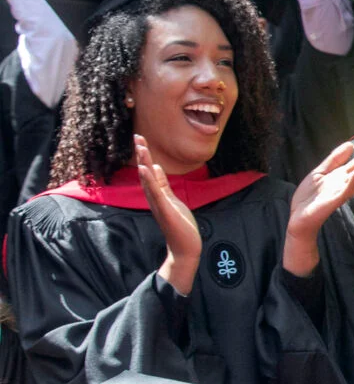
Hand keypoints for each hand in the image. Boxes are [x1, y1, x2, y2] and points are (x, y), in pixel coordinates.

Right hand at [137, 135, 201, 295]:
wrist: (185, 247)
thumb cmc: (180, 224)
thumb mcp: (172, 199)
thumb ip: (163, 185)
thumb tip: (154, 167)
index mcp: (158, 194)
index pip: (149, 171)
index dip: (145, 155)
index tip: (141, 140)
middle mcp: (155, 198)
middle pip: (146, 173)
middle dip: (142, 154)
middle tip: (137, 136)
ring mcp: (159, 204)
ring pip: (149, 180)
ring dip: (144, 163)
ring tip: (140, 147)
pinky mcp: (165, 210)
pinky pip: (156, 193)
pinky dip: (150, 180)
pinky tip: (146, 169)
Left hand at [284, 138, 353, 275]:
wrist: (298, 216)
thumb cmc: (309, 196)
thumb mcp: (320, 172)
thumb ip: (334, 159)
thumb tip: (351, 145)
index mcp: (342, 175)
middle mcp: (345, 183)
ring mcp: (340, 192)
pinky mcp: (333, 201)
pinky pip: (345, 192)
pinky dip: (351, 184)